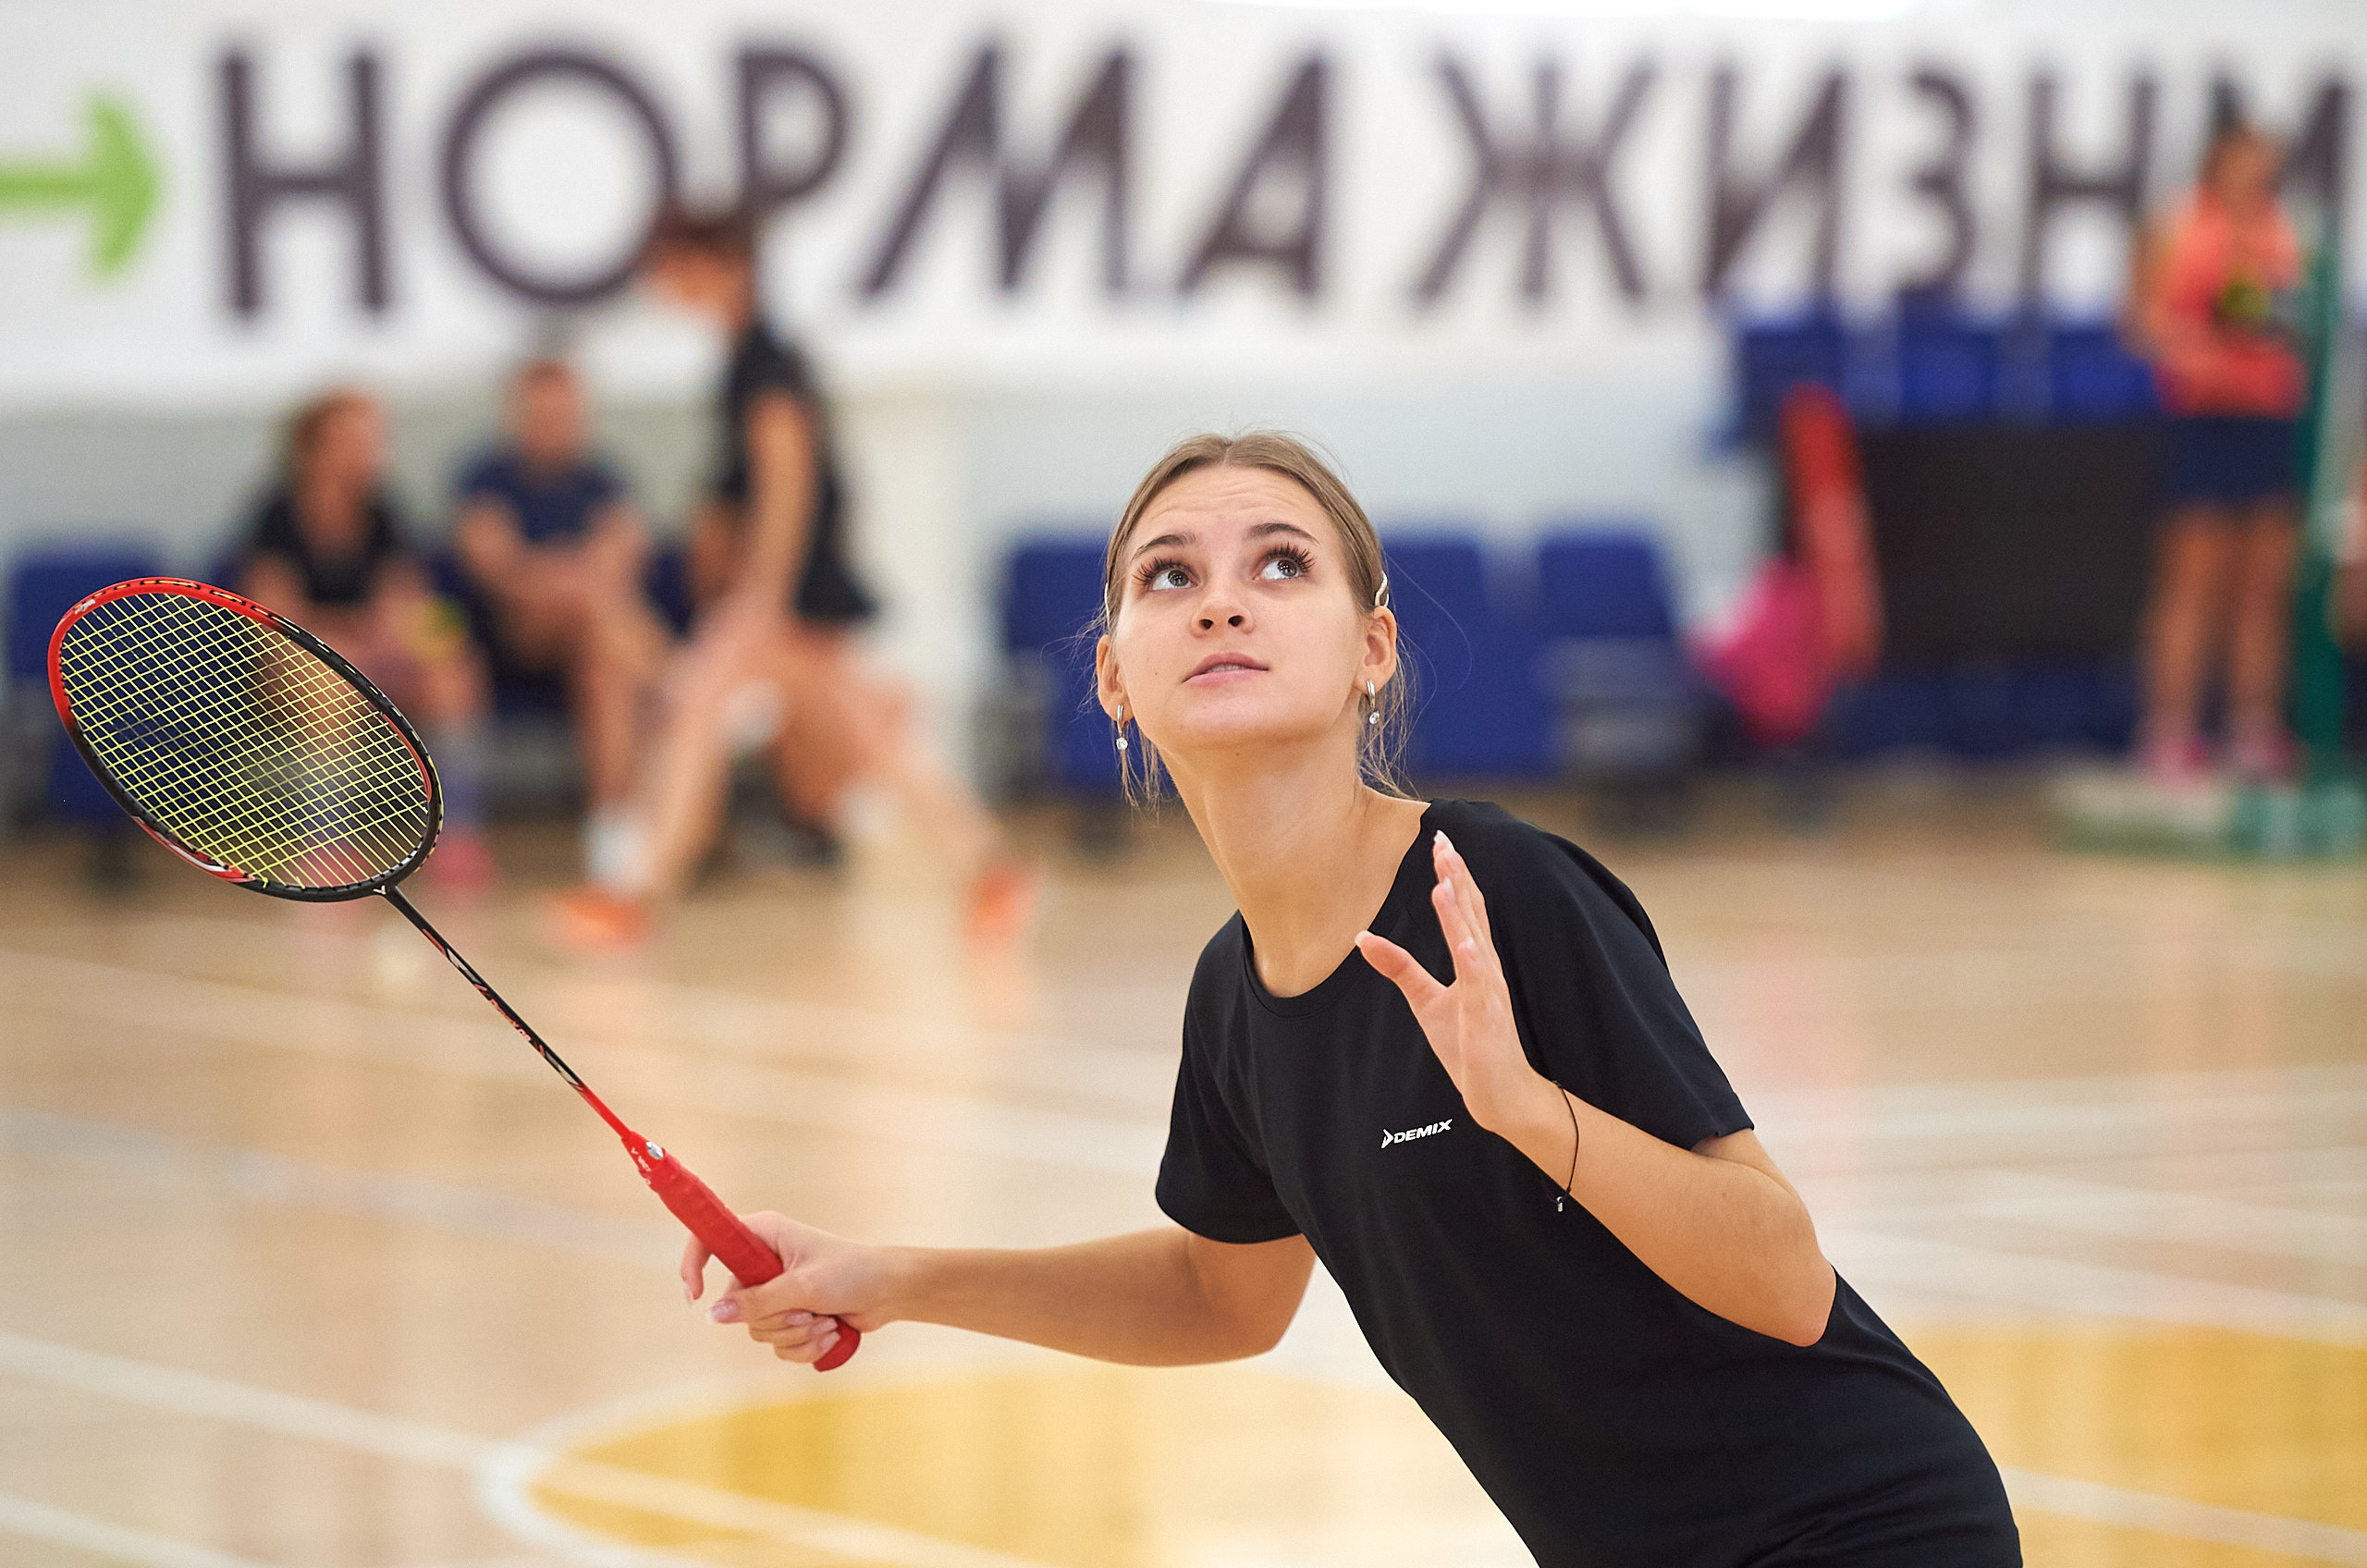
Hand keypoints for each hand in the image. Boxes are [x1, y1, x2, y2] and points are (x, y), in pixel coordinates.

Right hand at [682, 1211, 889, 1365]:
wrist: (890, 1292)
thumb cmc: (853, 1273)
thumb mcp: (804, 1286)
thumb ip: (758, 1302)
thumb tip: (713, 1314)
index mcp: (763, 1235)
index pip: (711, 1241)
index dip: (694, 1265)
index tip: (696, 1295)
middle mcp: (764, 1262)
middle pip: (737, 1305)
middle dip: (775, 1319)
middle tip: (808, 1312)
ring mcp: (776, 1291)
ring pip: (758, 1330)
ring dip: (795, 1334)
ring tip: (825, 1322)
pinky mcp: (789, 1315)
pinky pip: (777, 1344)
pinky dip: (804, 1346)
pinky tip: (830, 1333)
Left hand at [1355, 832, 1560, 1137]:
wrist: (1499, 1091)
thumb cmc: (1468, 1043)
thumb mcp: (1425, 1000)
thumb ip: (1399, 967)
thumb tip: (1362, 938)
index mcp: (1473, 960)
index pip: (1462, 909)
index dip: (1451, 875)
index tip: (1438, 842)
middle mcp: (1485, 968)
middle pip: (1471, 914)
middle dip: (1457, 878)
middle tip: (1443, 841)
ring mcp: (1489, 992)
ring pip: (1475, 944)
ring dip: (1461, 913)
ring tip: (1445, 882)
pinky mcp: (1488, 1019)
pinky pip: (1482, 988)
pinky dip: (1475, 964)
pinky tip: (1468, 944)